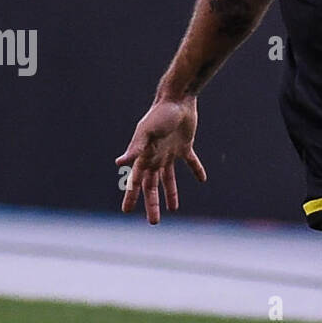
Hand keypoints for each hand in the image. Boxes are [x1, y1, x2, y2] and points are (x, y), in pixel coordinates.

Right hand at [116, 97, 206, 223]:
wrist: (177, 99)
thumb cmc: (160, 114)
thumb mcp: (147, 132)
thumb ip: (136, 148)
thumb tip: (119, 163)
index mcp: (145, 156)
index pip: (136, 182)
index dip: (131, 196)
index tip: (126, 212)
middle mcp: (155, 156)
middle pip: (153, 185)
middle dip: (152, 203)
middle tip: (153, 222)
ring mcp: (170, 152)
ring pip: (169, 178)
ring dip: (171, 193)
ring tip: (174, 208)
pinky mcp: (185, 146)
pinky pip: (191, 162)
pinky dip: (196, 170)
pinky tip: (202, 179)